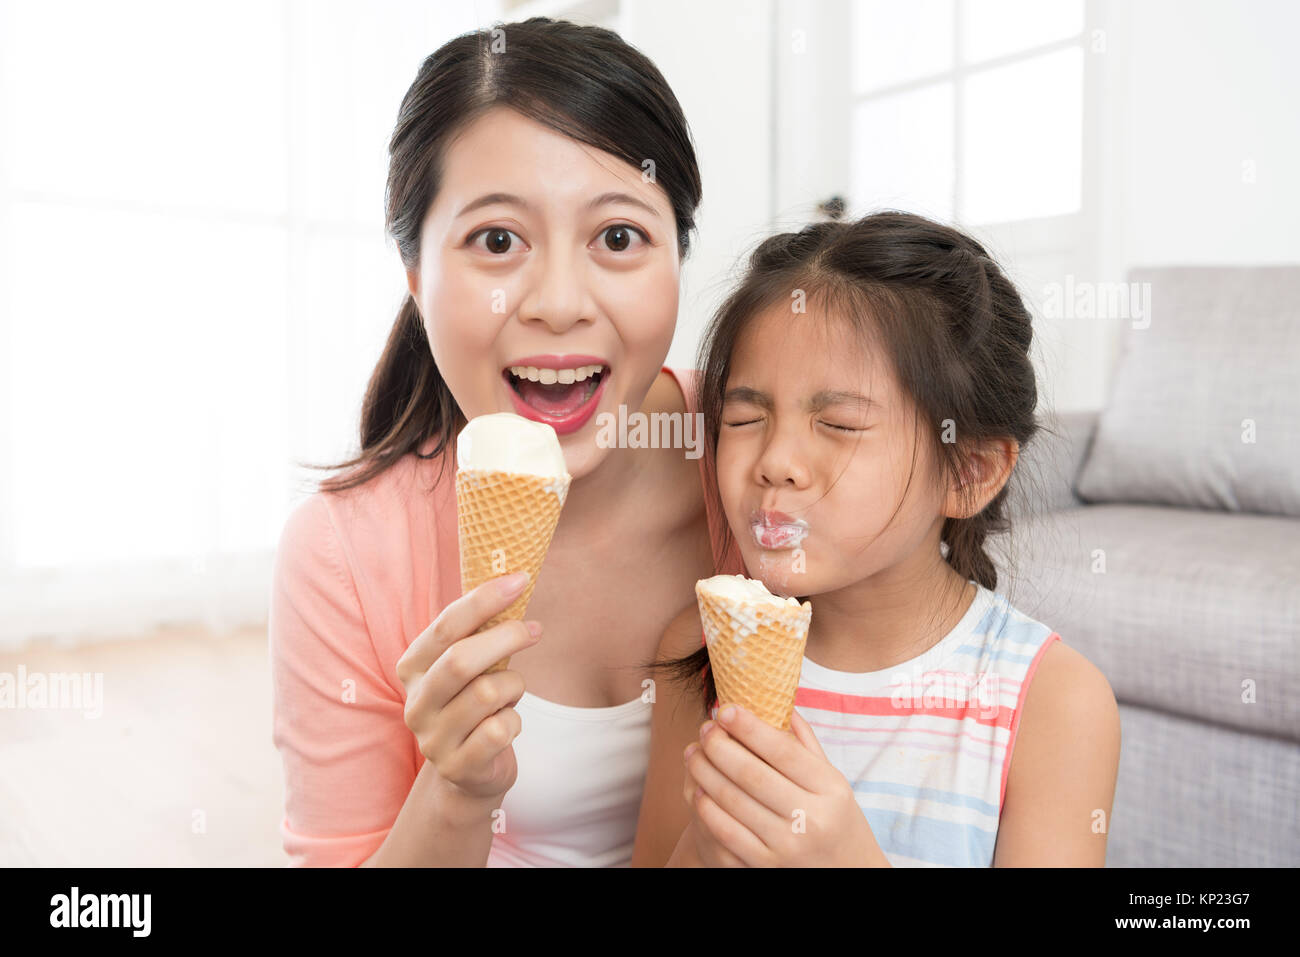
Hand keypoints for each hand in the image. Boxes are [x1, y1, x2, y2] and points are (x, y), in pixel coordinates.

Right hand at [395, 573, 540, 801]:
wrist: (470, 772)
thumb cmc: (475, 702)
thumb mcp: (470, 665)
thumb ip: (480, 631)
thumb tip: (516, 582)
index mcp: (412, 667)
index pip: (445, 626)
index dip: (484, 600)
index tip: (520, 580)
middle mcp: (415, 703)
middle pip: (461, 659)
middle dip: (506, 637)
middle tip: (534, 630)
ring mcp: (433, 739)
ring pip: (488, 694)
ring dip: (513, 687)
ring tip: (511, 694)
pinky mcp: (458, 767)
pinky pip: (501, 730)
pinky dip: (515, 721)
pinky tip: (507, 724)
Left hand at [683, 705, 889, 866]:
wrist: (847, 872)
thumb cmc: (835, 818)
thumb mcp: (832, 781)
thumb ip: (805, 744)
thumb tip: (776, 703)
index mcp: (830, 789)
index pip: (783, 751)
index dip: (749, 727)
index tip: (725, 709)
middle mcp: (810, 818)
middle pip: (752, 774)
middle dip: (720, 746)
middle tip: (705, 728)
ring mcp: (787, 845)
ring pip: (733, 801)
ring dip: (705, 772)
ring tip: (693, 753)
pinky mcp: (766, 866)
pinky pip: (726, 832)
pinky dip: (707, 807)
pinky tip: (698, 789)